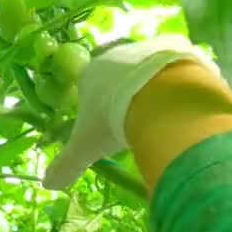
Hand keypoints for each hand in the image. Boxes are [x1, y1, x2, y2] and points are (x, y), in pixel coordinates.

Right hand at [42, 35, 221, 189]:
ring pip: (147, 67)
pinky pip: (177, 63)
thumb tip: (47, 184)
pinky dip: (179, 79)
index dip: (97, 102)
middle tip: (137, 118)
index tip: (107, 122)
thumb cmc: (114, 118)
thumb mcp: (87, 146)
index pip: (88, 84)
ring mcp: (147, 48)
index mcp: (91, 74)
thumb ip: (67, 164)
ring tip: (164, 113)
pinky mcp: (177, 47)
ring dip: (152, 85)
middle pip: (118, 73)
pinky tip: (184, 100)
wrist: (160, 96)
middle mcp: (116, 55)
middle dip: (125, 92)